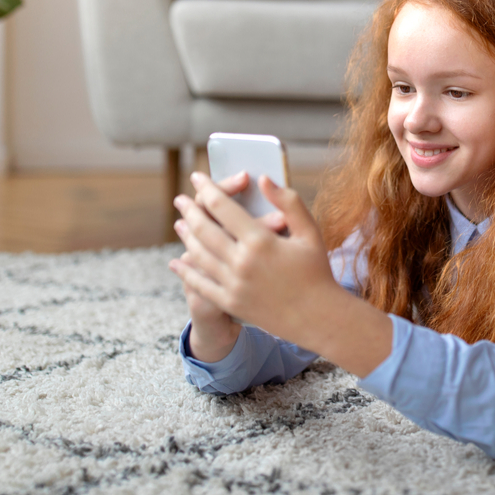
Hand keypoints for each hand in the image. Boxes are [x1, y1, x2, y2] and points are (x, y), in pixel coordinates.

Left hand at [168, 171, 342, 347]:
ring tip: (179, 223)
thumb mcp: (309, 232)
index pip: (223, 207)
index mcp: (260, 241)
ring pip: (198, 254)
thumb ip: (288, 202)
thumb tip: (264, 179)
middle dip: (189, 210)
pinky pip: (199, 284)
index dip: (207, 188)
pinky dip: (185, 271)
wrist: (318, 317)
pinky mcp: (230, 303)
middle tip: (181, 199)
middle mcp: (242, 262)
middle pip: (204, 229)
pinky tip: (177, 261)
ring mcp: (233, 285)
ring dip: (185, 236)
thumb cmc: (316, 271)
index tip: (197, 177)